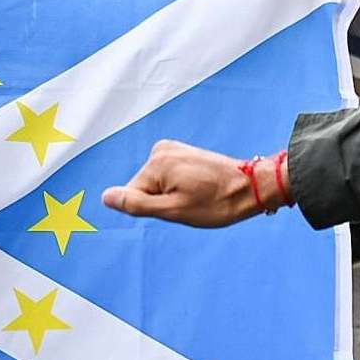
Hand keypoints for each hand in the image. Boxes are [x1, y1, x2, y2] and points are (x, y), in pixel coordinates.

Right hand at [102, 140, 282, 227]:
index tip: (181, 206)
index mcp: (156, 163)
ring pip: (158, 185)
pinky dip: (182, 187)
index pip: (134, 197)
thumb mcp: (174, 211)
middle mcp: (161, 150)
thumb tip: (106, 197)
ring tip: (199, 195)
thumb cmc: (217, 203)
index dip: (156, 209)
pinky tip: (201, 188)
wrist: (252, 187)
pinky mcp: (183, 152)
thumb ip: (137, 204)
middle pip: (145, 188)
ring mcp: (173, 149)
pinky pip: (170, 177)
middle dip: (164, 201)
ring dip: (174, 195)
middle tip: (192, 202)